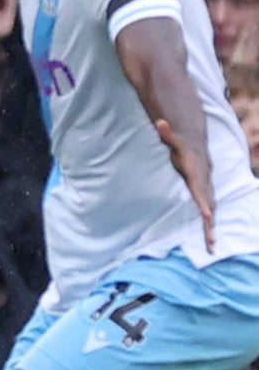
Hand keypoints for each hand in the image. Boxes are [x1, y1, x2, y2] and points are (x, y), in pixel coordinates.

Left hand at [156, 116, 216, 248]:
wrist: (197, 148)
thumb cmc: (183, 146)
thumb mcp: (173, 139)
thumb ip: (166, 133)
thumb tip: (159, 122)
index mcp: (197, 176)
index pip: (201, 191)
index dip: (204, 202)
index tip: (207, 214)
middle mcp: (205, 186)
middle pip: (208, 206)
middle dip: (210, 223)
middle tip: (211, 239)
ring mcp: (206, 193)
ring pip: (210, 214)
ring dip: (210, 230)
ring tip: (211, 247)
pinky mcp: (204, 198)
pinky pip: (207, 215)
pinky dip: (208, 228)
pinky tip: (208, 242)